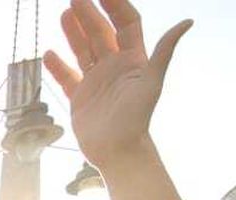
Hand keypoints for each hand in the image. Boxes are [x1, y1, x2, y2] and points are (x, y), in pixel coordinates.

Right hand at [43, 0, 192, 170]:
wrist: (118, 150)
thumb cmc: (137, 117)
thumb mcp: (152, 80)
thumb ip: (165, 50)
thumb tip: (187, 22)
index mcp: (133, 59)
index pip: (126, 24)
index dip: (115, 6)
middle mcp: (114, 67)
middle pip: (101, 33)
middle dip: (89, 14)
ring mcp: (96, 81)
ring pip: (83, 50)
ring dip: (74, 32)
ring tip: (64, 13)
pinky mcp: (80, 98)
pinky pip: (67, 77)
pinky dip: (57, 66)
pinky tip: (49, 54)